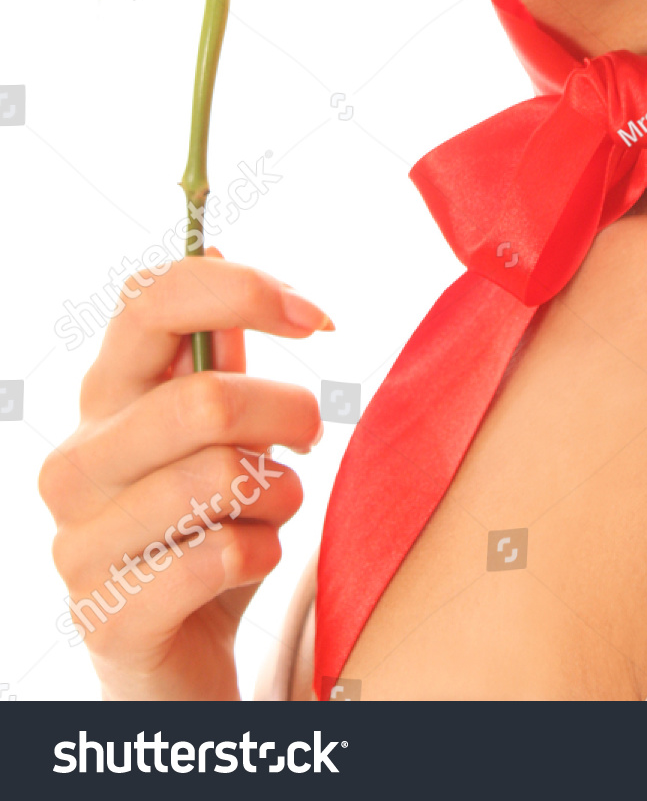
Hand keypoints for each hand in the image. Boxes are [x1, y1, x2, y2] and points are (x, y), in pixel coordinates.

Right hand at [39, 248, 331, 699]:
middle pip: (204, 397)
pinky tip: (251, 558)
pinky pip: (218, 558)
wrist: (176, 656)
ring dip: (278, 493)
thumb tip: (217, 243)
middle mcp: (77, 458)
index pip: (150, 299)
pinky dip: (262, 553)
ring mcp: (80, 539)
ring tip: (273, 506)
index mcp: (105, 394)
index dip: (242, 290)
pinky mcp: (106, 613)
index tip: (317, 319)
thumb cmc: (206, 524)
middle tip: (311, 436)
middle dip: (286, 413)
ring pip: (217, 478)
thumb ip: (217, 349)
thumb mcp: (219, 430)